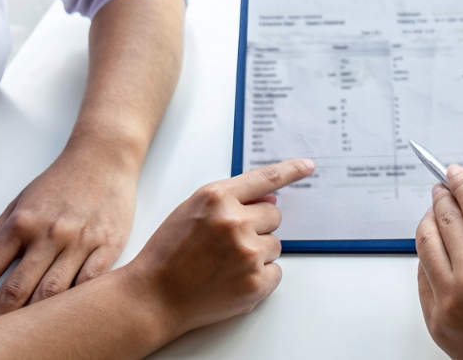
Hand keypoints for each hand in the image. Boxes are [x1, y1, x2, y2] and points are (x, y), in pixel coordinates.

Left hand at [0, 145, 137, 333]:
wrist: (105, 157)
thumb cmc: (61, 181)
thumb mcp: (20, 201)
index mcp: (20, 224)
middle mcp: (48, 235)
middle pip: (15, 291)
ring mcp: (80, 243)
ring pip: (53, 294)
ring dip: (33, 323)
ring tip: (20, 345)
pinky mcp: (108, 247)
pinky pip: (89, 285)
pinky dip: (76, 307)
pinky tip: (65, 323)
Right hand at [124, 159, 314, 338]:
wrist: (154, 296)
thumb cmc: (168, 254)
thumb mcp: (192, 211)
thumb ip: (230, 200)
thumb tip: (269, 199)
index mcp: (217, 198)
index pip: (266, 178)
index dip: (291, 170)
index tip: (309, 166)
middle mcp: (235, 221)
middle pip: (274, 216)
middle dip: (258, 227)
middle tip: (228, 243)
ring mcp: (248, 253)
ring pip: (275, 245)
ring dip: (257, 253)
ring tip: (223, 264)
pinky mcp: (256, 282)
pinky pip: (276, 272)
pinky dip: (260, 277)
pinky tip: (231, 280)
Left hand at [416, 164, 462, 359]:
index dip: (461, 182)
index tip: (453, 171)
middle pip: (446, 219)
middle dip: (442, 197)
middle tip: (442, 188)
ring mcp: (452, 299)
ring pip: (425, 243)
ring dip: (428, 220)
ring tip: (434, 212)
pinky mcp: (437, 319)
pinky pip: (422, 275)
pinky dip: (427, 255)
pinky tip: (436, 247)